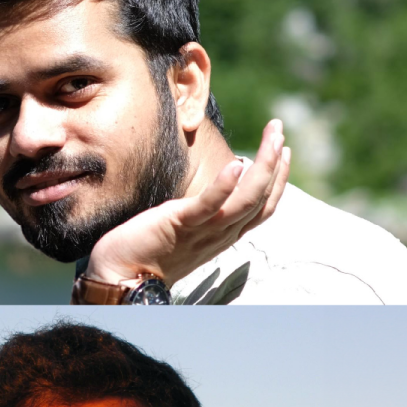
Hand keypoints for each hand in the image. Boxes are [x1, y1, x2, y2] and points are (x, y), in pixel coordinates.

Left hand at [85, 119, 290, 285]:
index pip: (263, 205)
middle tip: (279, 130)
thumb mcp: (189, 227)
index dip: (277, 178)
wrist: (124, 276)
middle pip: (262, 198)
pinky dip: (225, 186)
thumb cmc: (151, 248)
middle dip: (275, 162)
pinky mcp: (182, 224)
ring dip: (264, 166)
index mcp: (226, 232)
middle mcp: (223, 233)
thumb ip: (206, 211)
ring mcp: (205, 230)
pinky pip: (210, 206)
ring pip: (247, 199)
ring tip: (271, 138)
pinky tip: (236, 164)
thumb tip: (215, 189)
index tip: (282, 149)